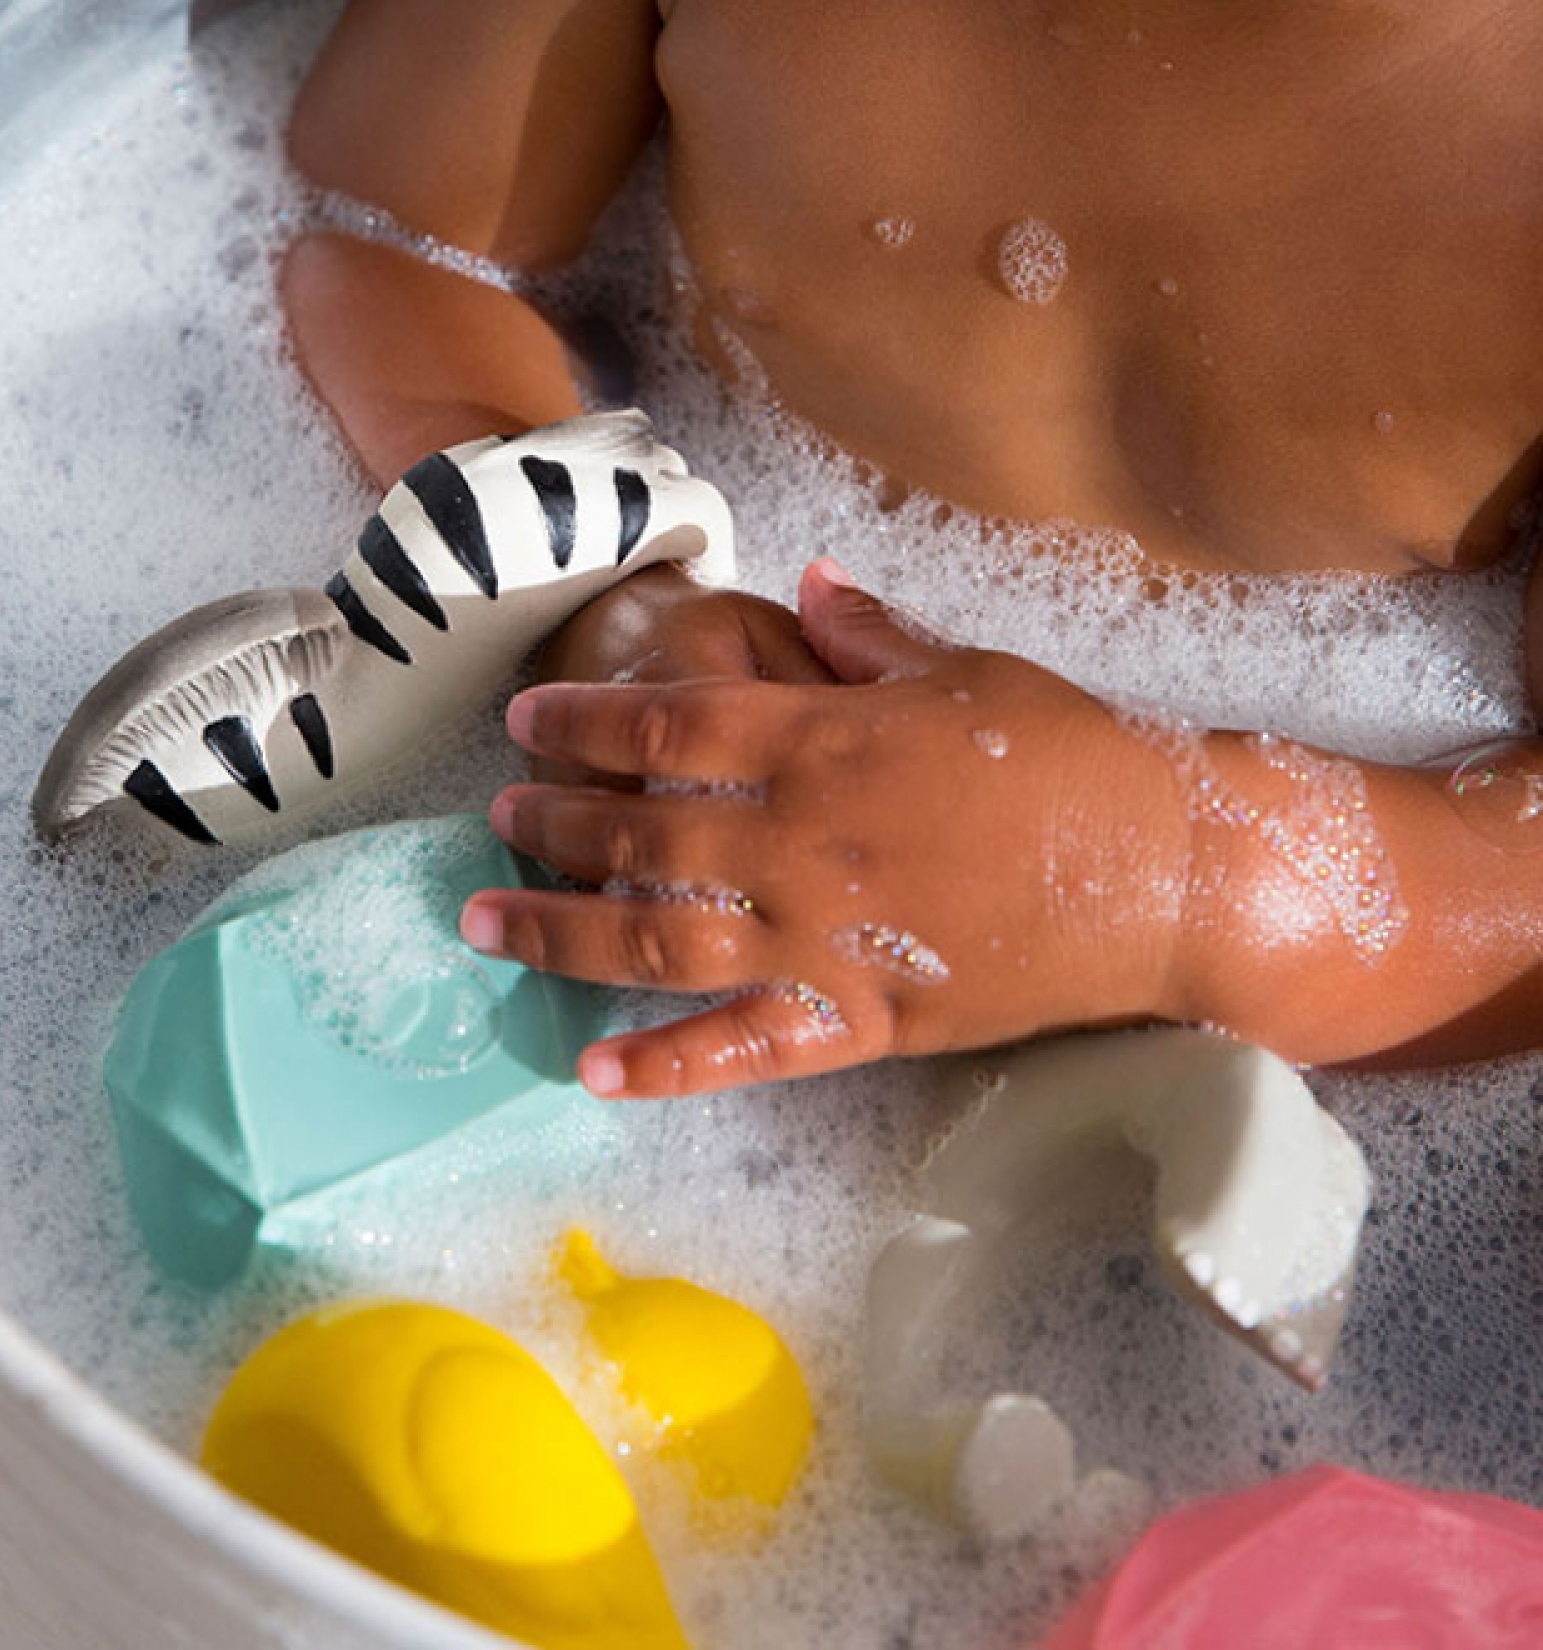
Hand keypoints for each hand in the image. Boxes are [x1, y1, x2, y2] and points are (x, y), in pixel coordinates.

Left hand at [464, 560, 1198, 1096]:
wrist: (1166, 871)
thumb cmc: (1066, 754)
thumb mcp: (963, 670)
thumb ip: (868, 631)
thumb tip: (808, 580)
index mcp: (822, 741)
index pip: (665, 727)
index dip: (582, 722)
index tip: (528, 723)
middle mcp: (800, 839)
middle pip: (638, 834)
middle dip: (551, 826)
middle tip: (495, 820)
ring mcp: (824, 937)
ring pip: (657, 940)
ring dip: (560, 933)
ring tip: (486, 924)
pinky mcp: (861, 1018)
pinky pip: (743, 1049)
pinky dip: (663, 1065)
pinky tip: (591, 1071)